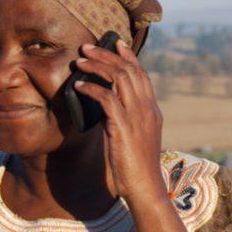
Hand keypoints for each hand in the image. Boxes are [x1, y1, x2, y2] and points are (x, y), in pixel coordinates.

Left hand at [73, 39, 166, 203]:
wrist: (144, 188)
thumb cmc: (135, 167)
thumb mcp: (133, 137)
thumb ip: (124, 119)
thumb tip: (106, 108)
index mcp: (151, 110)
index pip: (141, 75)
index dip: (128, 57)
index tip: (116, 43)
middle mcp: (147, 109)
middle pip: (128, 70)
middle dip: (107, 55)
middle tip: (87, 47)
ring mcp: (137, 117)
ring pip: (118, 78)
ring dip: (97, 66)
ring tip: (79, 62)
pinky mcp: (123, 127)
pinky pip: (106, 98)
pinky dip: (91, 88)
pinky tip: (79, 87)